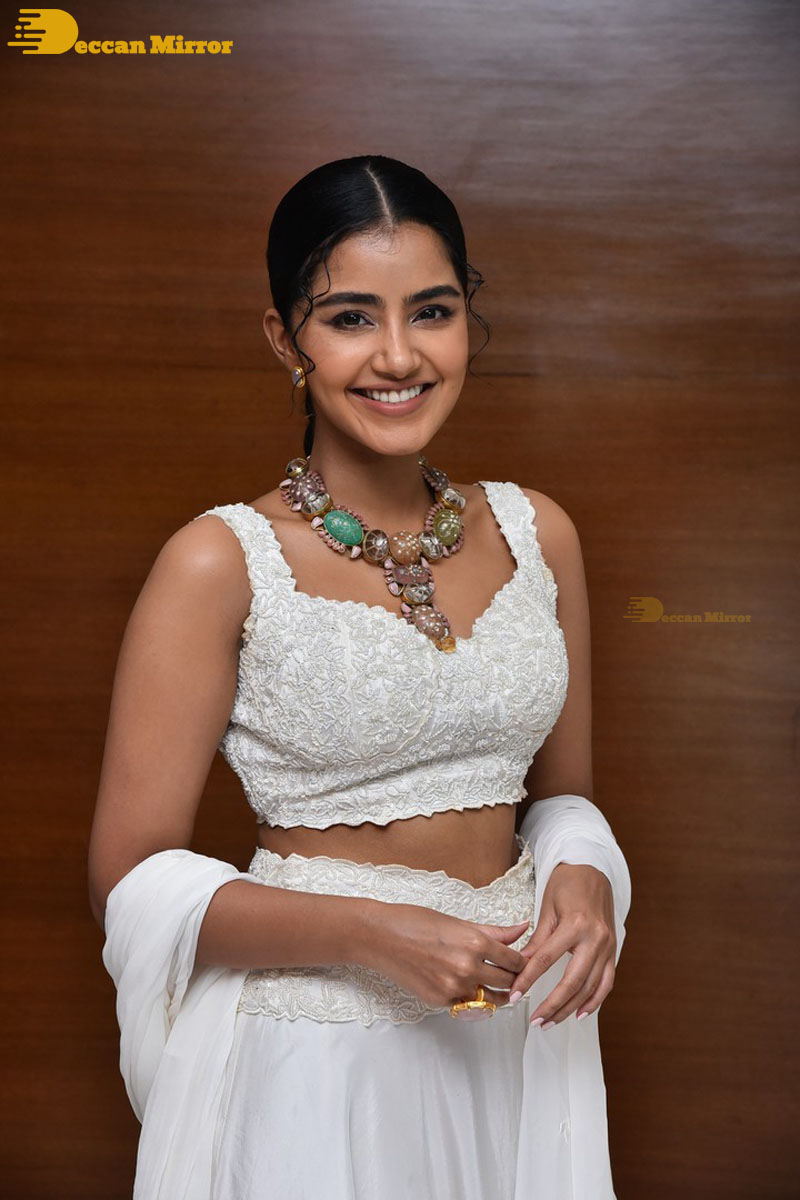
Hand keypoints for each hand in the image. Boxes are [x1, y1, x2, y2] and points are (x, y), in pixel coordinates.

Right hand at [357, 901, 531, 1009]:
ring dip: (496, 993)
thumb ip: (494, 931)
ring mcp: (454, 988)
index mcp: (475, 942)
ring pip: (490, 999)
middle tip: (512, 973)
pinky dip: (470, 996)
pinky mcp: (440, 1001)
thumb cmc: (415, 922)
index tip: (521, 960)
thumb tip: (522, 928)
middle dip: (513, 978)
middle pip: (507, 982)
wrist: (380, 937)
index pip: (514, 961)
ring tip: (494, 983)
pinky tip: (465, 985)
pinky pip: (467, 1004)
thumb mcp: (458, 922)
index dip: (522, 961)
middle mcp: (468, 968)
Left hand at [508, 862, 616, 1025]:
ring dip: (570, 1008)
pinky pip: (606, 982)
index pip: (546, 960)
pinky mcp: (613, 951)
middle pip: (572, 981)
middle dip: (552, 1005)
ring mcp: (608, 946)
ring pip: (590, 987)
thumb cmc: (567, 884)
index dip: (528, 980)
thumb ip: (538, 941)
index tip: (515, 994)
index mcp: (575, 925)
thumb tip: (521, 967)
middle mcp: (595, 938)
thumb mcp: (547, 908)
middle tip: (536, 1020)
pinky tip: (580, 1013)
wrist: (593, 869)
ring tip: (552, 1022)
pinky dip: (594, 1001)